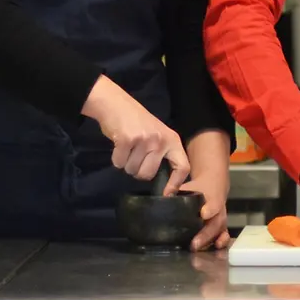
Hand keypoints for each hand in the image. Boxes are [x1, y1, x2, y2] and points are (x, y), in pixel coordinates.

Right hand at [82, 75, 188, 192]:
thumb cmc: (139, 123)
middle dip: (138, 171)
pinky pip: (119, 163)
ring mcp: (145, 140)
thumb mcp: (159, 135)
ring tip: (128, 147)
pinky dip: (116, 158)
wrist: (117, 105)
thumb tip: (165, 184)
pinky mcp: (127, 140)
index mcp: (173, 140)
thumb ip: (163, 154)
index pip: (183, 166)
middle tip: (135, 157)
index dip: (175, 184)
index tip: (166, 194)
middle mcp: (161, 141)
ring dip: (126, 163)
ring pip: (132, 170)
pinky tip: (119, 145)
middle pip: (148, 174)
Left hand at [181, 129, 232, 250]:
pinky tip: (216, 248)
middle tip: (194, 244)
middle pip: (215, 222)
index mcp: (211, 195)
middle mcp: (218, 208)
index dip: (210, 209)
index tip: (204, 214)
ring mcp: (221, 216)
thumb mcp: (188, 182)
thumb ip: (176, 188)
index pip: (214, 202)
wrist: (213, 182)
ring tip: (198, 249)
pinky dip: (221, 241)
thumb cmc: (199, 185)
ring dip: (209, 240)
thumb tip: (165, 196)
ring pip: (219, 229)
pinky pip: (223, 232)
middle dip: (205, 234)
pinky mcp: (221, 224)